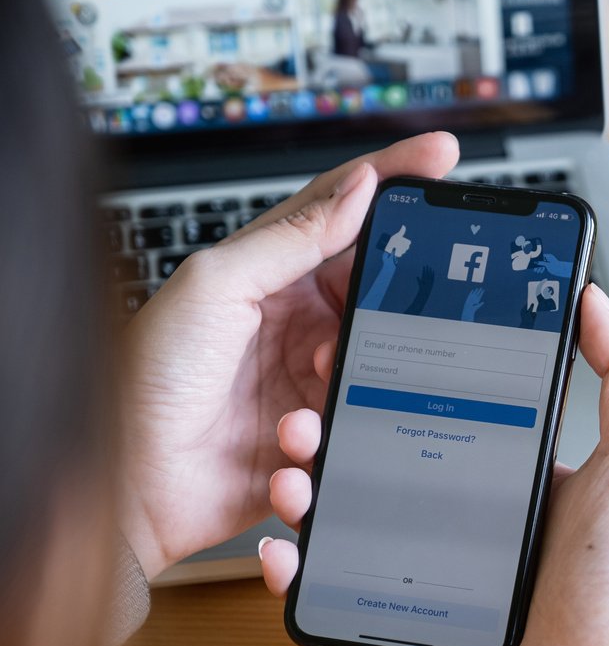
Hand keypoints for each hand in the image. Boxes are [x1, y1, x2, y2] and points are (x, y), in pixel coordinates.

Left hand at [119, 132, 459, 579]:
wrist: (127, 487)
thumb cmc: (145, 381)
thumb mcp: (215, 286)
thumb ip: (292, 237)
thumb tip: (359, 187)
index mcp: (272, 275)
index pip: (344, 213)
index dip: (393, 182)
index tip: (443, 158)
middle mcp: (297, 325)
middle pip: (376, 298)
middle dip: (388, 317)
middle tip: (384, 333)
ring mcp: (308, 383)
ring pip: (376, 374)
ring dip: (346, 394)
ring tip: (300, 414)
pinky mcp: (316, 440)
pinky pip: (354, 436)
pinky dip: (327, 446)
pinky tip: (288, 450)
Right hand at [261, 285, 608, 645]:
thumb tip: (593, 297)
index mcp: (506, 482)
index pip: (432, 424)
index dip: (387, 392)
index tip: (350, 358)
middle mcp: (465, 528)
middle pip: (377, 474)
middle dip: (330, 442)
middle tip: (302, 419)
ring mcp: (430, 583)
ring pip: (347, 534)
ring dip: (306, 501)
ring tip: (288, 479)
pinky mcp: (409, 637)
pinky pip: (342, 605)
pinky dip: (303, 581)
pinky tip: (282, 553)